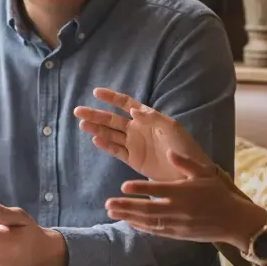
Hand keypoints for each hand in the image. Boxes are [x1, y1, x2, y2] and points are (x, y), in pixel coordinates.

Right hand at [74, 89, 212, 181]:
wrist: (188, 173)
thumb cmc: (183, 148)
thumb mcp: (171, 128)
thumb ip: (152, 118)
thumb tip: (132, 109)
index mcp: (146, 118)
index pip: (125, 103)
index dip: (111, 97)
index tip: (96, 92)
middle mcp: (137, 129)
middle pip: (112, 119)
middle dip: (95, 114)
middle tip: (78, 111)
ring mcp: (133, 144)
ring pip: (110, 134)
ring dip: (96, 128)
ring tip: (82, 124)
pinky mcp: (133, 159)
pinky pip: (116, 150)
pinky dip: (105, 145)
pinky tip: (95, 139)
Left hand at [104, 150, 265, 251]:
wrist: (234, 221)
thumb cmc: (217, 193)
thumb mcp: (203, 173)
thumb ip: (184, 163)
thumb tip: (168, 151)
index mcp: (183, 192)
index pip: (158, 190)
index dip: (140, 188)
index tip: (123, 186)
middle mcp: (178, 209)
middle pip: (148, 209)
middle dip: (126, 206)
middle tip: (107, 204)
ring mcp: (177, 224)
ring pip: (149, 221)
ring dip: (129, 217)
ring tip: (112, 212)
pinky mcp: (178, 234)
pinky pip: (157, 231)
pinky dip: (142, 227)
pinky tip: (129, 222)